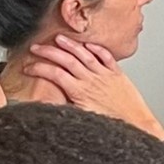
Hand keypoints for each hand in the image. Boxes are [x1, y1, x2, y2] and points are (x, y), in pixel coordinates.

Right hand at [19, 32, 163, 138]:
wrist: (136, 125)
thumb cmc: (111, 125)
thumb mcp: (83, 119)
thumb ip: (67, 109)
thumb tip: (49, 105)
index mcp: (80, 93)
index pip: (55, 75)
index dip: (39, 69)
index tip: (28, 67)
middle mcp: (91, 81)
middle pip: (67, 60)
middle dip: (49, 52)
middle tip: (35, 48)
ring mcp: (105, 76)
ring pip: (85, 55)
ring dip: (70, 45)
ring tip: (58, 38)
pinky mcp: (118, 75)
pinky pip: (106, 57)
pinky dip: (97, 49)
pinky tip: (88, 44)